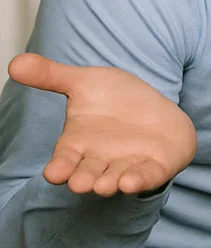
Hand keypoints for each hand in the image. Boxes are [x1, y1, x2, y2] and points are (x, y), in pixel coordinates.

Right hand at [7, 53, 196, 196]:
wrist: (158, 113)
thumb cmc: (117, 101)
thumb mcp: (86, 83)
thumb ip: (51, 76)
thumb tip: (15, 62)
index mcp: (78, 144)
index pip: (63, 162)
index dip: (59, 168)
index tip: (55, 172)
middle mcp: (98, 160)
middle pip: (86, 175)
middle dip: (82, 180)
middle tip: (80, 182)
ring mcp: (125, 166)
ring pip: (112, 180)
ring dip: (109, 183)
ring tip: (104, 185)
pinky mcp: (151, 168)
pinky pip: (144, 178)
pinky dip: (138, 181)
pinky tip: (132, 181)